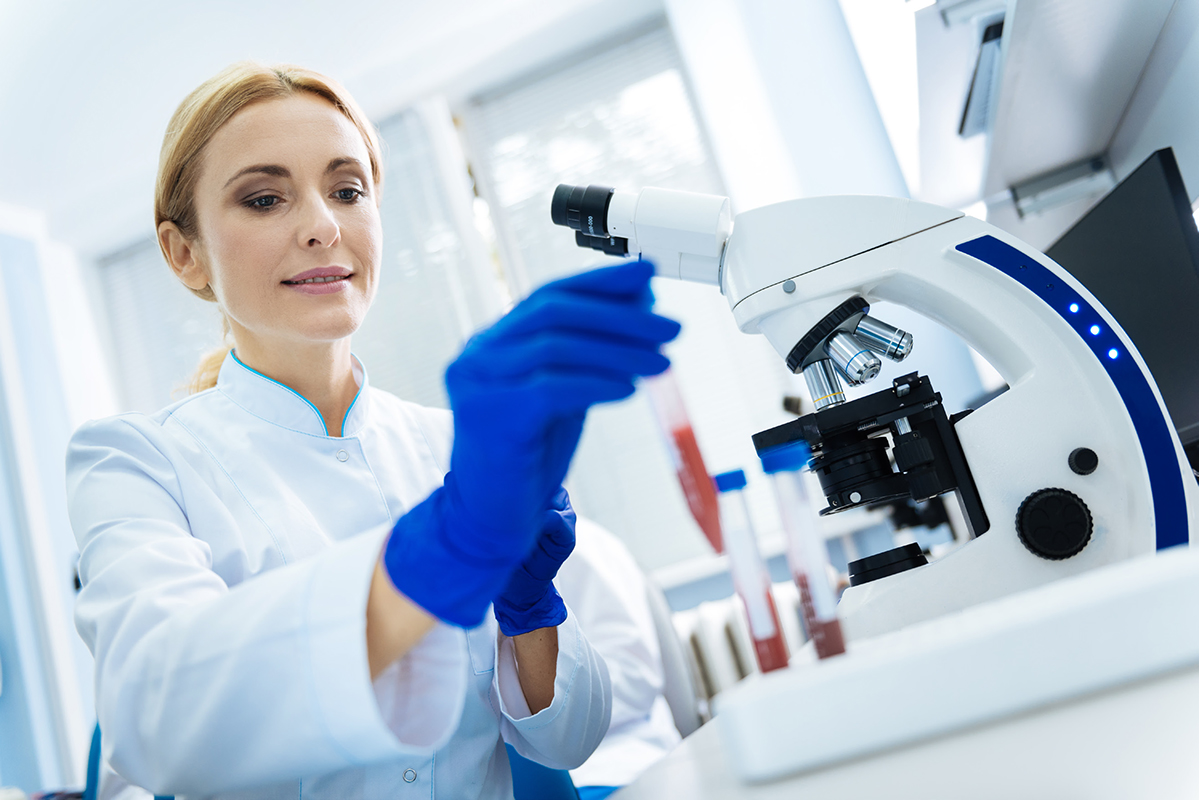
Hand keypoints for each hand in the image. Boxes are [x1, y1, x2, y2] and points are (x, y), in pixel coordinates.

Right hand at [384, 260, 678, 626]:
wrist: (488, 520)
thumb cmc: (525, 458)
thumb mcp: (562, 395)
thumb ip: (590, 354)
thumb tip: (640, 307)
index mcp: (493, 342)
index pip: (550, 295)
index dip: (601, 282)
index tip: (647, 276)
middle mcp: (479, 354)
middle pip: (555, 313)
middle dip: (621, 316)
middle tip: (670, 326)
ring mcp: (479, 382)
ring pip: (557, 346)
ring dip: (620, 350)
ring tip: (663, 361)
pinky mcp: (490, 415)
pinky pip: (552, 387)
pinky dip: (596, 384)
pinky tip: (629, 390)